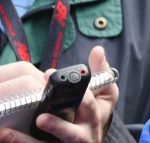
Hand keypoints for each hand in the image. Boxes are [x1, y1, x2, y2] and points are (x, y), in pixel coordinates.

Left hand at [0, 46, 117, 142]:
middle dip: (58, 126)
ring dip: (29, 140)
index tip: (53, 78)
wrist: (90, 140)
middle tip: (41, 118)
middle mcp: (83, 135)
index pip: (89, 104)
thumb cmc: (94, 113)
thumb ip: (100, 72)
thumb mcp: (104, 93)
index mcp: (94, 116)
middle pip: (72, 133)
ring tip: (10, 132)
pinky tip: (5, 135)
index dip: (77, 95)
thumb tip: (98, 51)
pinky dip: (20, 142)